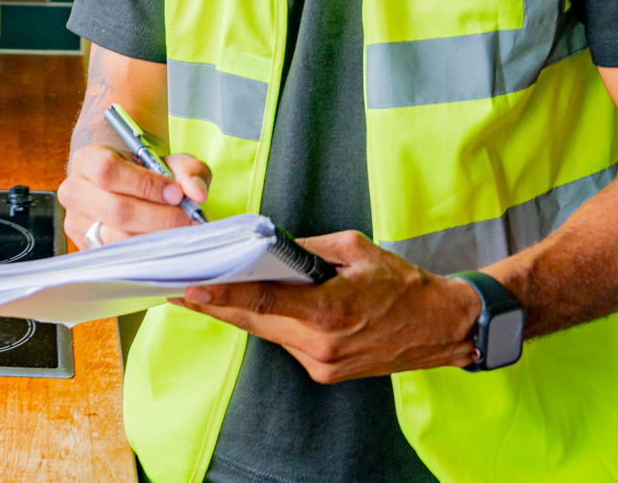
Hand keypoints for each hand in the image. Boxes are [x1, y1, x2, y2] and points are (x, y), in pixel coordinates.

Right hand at [58, 144, 209, 248]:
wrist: (121, 186)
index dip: (145, 184)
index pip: (109, 171)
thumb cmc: (143, 172)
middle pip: (116, 210)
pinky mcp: (86, 248)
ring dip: (156, 239)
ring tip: (182, 233)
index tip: (177, 193)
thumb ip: (187, 170)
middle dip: (159, 218)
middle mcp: (75, 192)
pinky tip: (166, 246)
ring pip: (117, 239)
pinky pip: (118, 257)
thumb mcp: (168, 161)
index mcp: (87, 160)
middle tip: (189, 219)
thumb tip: (196, 193)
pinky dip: (147, 254)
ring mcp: (77, 224)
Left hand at [170, 232, 480, 381]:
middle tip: (177, 288)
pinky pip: (285, 340)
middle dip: (215, 304)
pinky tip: (255, 304)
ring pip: (266, 332)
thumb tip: (269, 245)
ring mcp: (321, 363)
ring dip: (240, 312)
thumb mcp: (355, 249)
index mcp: (329, 311)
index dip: (222, 295)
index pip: (263, 300)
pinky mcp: (324, 371)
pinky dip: (269, 321)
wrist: (440, 328)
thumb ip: (307, 250)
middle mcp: (321, 344)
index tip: (189, 288)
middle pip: (254, 321)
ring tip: (206, 289)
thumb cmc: (402, 284)